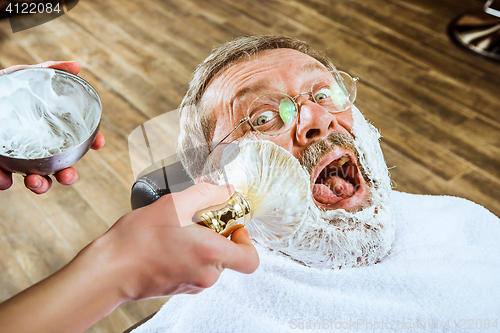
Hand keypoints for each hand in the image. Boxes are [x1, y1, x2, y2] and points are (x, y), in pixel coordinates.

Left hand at [0, 61, 104, 193]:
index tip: (98, 143)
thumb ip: (47, 71)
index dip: (90, 143)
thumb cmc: (3, 89)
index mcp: (47, 130)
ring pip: (35, 179)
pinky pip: (3, 180)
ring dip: (41, 185)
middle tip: (67, 175)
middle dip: (68, 175)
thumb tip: (75, 66)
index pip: (74, 140)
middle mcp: (34, 146)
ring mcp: (15, 158)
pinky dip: (5, 181)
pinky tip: (5, 177)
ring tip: (35, 180)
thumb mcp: (23, 76)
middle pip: (59, 167)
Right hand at [0, 182, 258, 332]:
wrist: (109, 270)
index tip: (230, 224)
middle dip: (216, 234)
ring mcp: (192, 285)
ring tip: (177, 227)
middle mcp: (207, 275)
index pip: (251, 258)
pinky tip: (167, 240)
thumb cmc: (138, 241)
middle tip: (197, 218)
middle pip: (228, 255)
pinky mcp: (178, 287)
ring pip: (209, 261)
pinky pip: (193, 268)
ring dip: (200, 243)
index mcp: (212, 256)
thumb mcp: (175, 204)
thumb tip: (226, 190)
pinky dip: (187, 253)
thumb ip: (208, 194)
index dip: (245, 238)